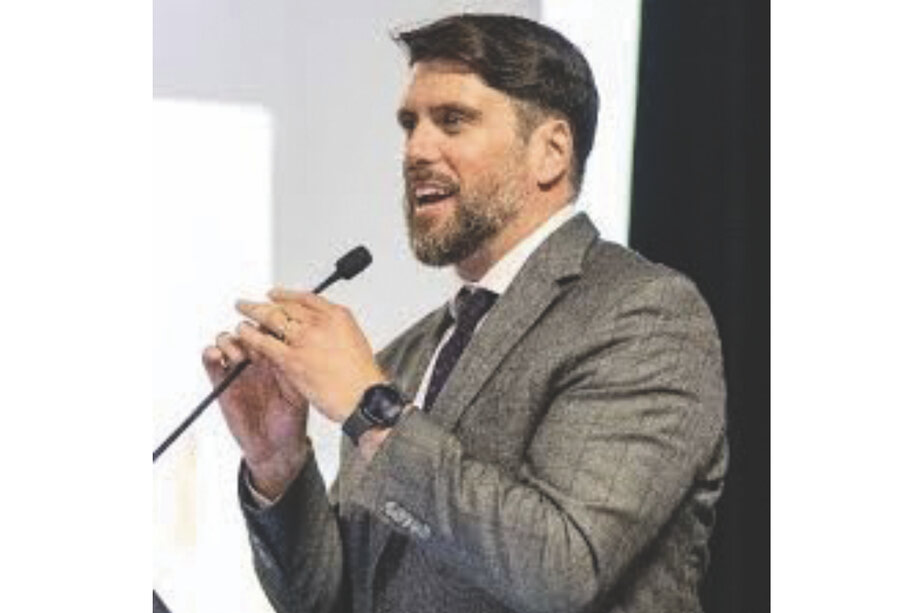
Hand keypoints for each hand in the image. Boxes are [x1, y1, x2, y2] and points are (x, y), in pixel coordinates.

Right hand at [203, 332, 309, 498]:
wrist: (275, 446)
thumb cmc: (291, 420)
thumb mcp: (297, 393)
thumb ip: (290, 369)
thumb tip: (283, 345)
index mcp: (278, 357)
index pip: (270, 329)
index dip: (268, 327)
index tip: (271, 335)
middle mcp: (258, 359)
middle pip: (247, 329)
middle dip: (249, 332)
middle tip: (255, 348)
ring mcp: (238, 368)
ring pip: (228, 339)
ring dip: (230, 341)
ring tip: (239, 358)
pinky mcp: (221, 381)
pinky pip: (210, 360)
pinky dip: (210, 353)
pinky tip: (216, 357)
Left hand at [235, 288, 386, 423]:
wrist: (363, 397)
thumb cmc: (362, 376)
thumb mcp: (354, 339)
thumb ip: (333, 329)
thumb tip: (319, 327)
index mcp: (337, 315)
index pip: (305, 298)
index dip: (286, 295)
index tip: (275, 295)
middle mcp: (319, 323)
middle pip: (285, 306)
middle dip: (265, 303)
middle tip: (252, 303)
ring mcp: (304, 340)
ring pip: (272, 318)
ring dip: (253, 312)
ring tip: (242, 311)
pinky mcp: (292, 359)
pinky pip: (264, 342)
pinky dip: (250, 335)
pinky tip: (243, 332)